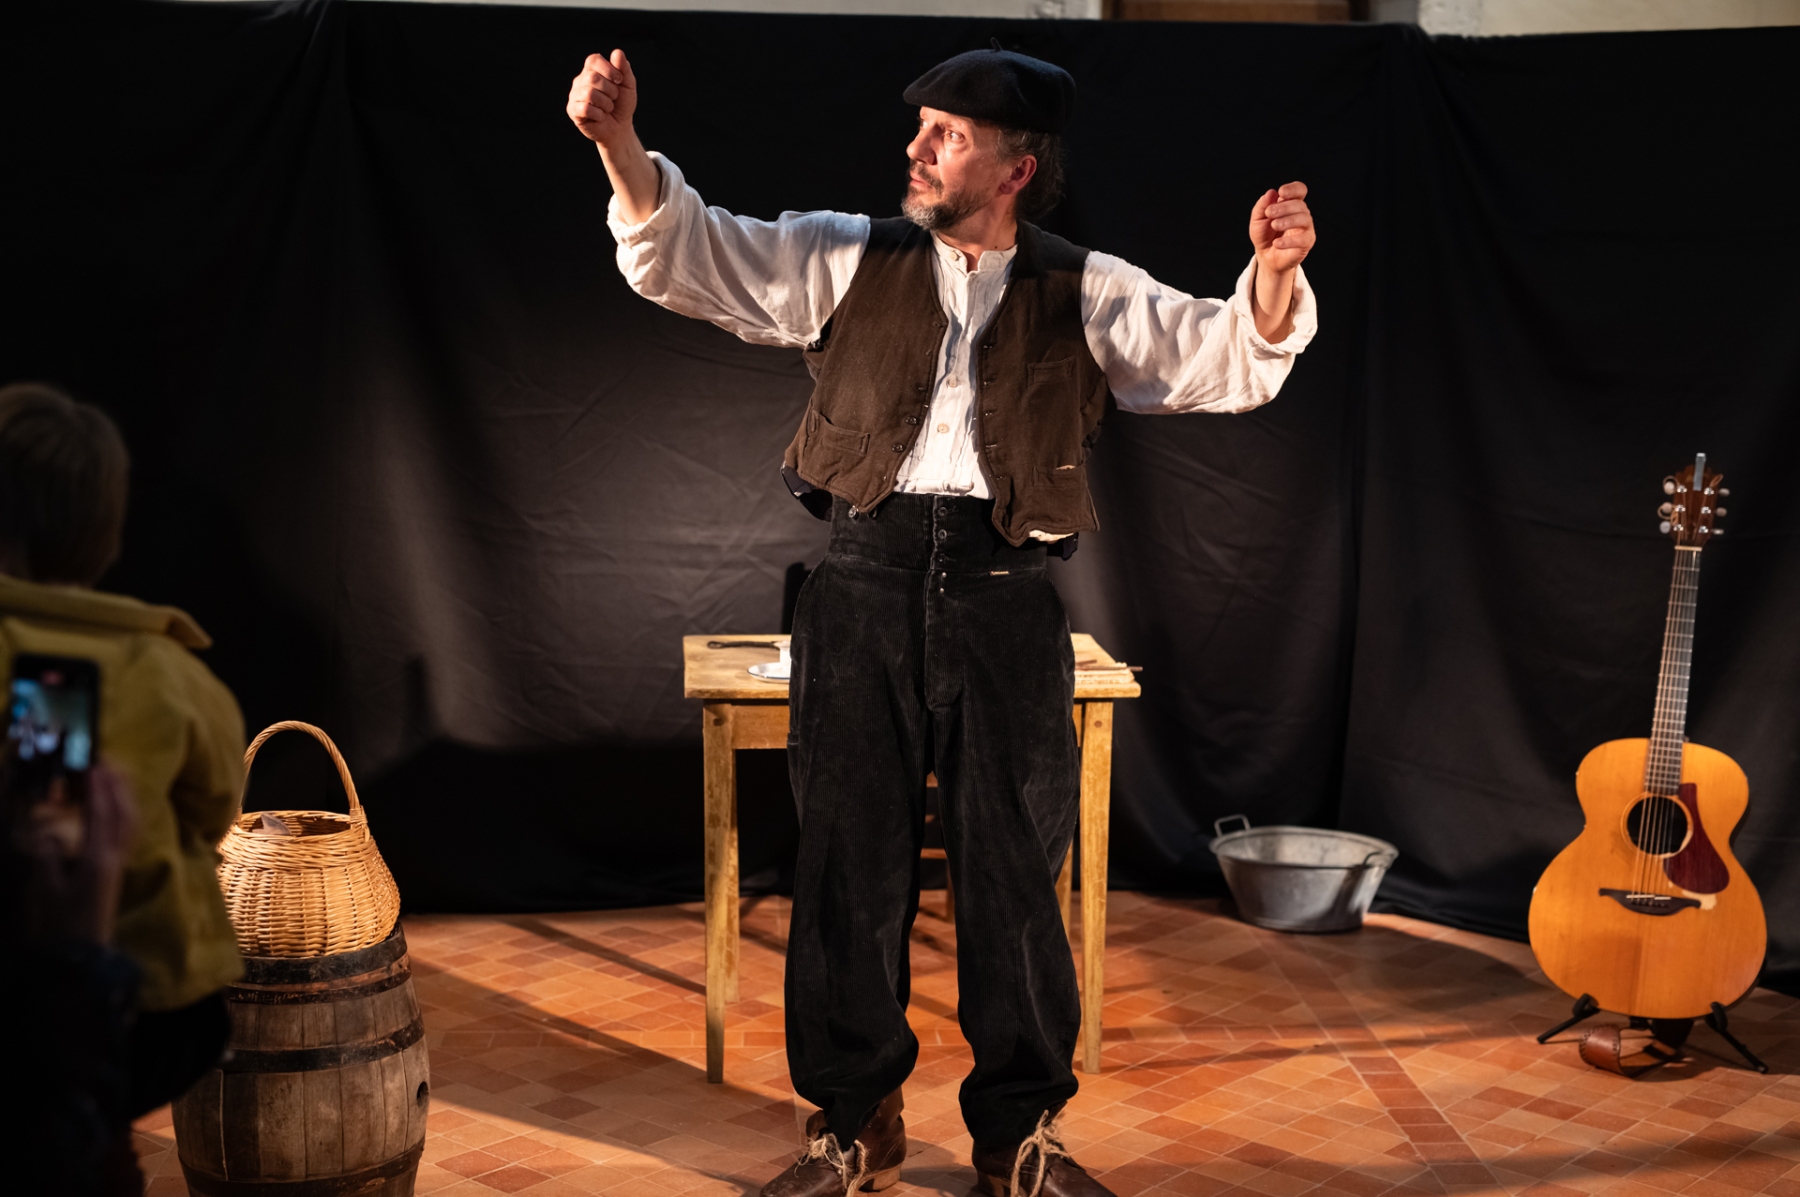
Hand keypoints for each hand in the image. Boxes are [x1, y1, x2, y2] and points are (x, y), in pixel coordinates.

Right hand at [10, 763, 136, 943]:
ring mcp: (118, 865)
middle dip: (116, 787)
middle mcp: (114, 858)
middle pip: (123, 815)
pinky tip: (114, 810)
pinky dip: (122, 816)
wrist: (79, 954)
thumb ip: (47, 857)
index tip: (94, 766)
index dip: (98, 790)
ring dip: (123, 798)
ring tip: (113, 779)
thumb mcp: (46, 889)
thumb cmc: (59, 923)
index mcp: (97, 859)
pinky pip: (126, 836)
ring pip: (129, 824)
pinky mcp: (115, 872)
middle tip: (107, 763)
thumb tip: (47, 830)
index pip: (101, 816)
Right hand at [567, 49, 637, 148]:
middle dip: (610, 91)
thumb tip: (617, 52)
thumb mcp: (628, 85)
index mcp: (591, 70)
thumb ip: (624, 69)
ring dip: (606, 104)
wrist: (619, 128)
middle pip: (593, 78)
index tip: (619, 80)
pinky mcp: (573, 111)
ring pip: (589, 94)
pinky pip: (585, 109)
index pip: (593, 60)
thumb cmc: (622, 104)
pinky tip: (600, 116)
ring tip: (607, 108)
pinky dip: (599, 114)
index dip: (608, 69)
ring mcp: (574, 95)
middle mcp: (580, 81)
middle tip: (614, 98)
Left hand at [1249, 182, 1315, 275]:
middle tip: (1269, 213)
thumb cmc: (1264, 235)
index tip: (1281, 193)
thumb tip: (1271, 192)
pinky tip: (1276, 243)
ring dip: (1288, 221)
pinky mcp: (1307, 242)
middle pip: (1299, 204)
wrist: (1266, 256)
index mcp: (1290, 203)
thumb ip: (1262, 206)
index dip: (1293, 189)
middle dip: (1283, 207)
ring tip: (1274, 225)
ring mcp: (1306, 227)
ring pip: (1304, 218)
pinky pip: (1303, 238)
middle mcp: (1301, 213)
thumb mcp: (1257, 220)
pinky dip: (1289, 240)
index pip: (1300, 190)